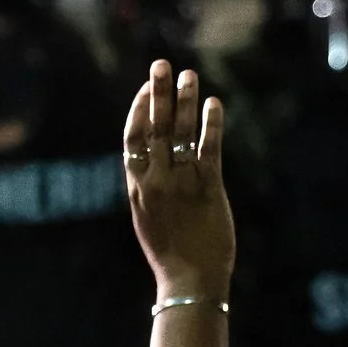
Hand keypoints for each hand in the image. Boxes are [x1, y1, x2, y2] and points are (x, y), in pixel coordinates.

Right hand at [123, 61, 233, 299]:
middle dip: (158, 93)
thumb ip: (150, 189)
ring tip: (190, 76)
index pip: (132, 138)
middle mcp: (156, 181)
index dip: (139, 109)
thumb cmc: (171, 254)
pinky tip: (214, 104)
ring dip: (185, 101)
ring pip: (181, 133)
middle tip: (161, 65)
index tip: (147, 89)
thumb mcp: (150, 219)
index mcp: (137, 188)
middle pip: (155, 127)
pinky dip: (211, 125)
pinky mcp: (208, 189)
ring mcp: (181, 183)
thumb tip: (155, 162)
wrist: (189, 281)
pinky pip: (209, 149)